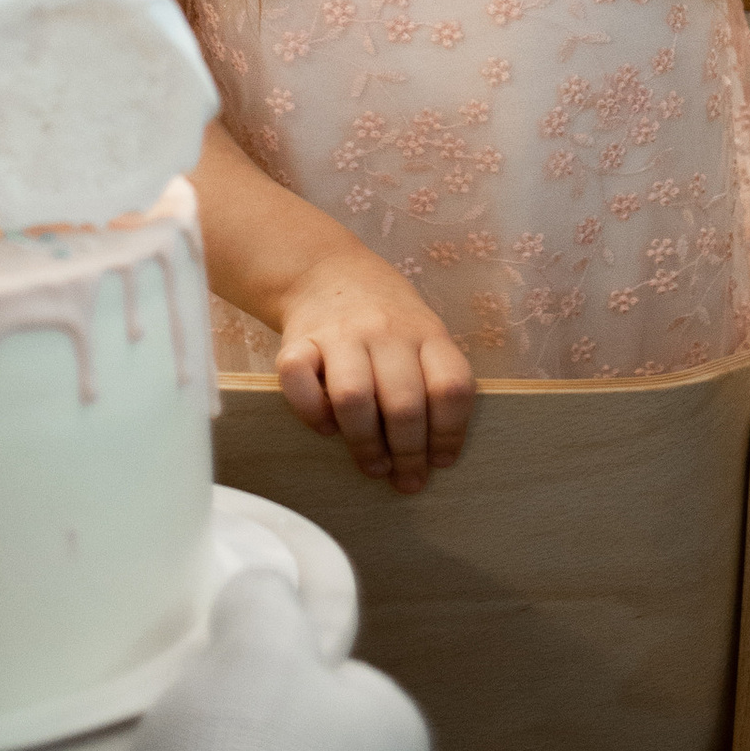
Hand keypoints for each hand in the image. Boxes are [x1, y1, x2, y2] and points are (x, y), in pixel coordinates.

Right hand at [274, 255, 476, 490]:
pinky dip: (312, 414)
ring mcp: (340, 335)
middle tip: (407, 480)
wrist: (325, 270)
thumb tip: (436, 451)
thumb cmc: (384, 316)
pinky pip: (299, 383)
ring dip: (365, 444)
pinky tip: (327, 428)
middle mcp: (385, 331)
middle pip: (404, 403)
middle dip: (408, 453)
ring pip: (354, 399)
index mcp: (425, 332)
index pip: (451, 387)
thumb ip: (433, 377)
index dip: (450, 433)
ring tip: (374, 467)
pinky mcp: (298, 341)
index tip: (442, 462)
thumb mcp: (423, 332)